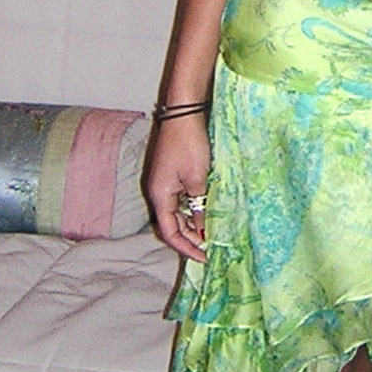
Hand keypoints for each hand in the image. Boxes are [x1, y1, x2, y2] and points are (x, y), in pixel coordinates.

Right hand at [146, 115, 211, 261]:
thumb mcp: (198, 180)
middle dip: (190, 238)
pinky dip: (194, 209)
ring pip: (178, 212)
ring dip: (193, 224)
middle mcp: (158, 192)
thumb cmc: (189, 145)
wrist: (184, 113)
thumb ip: (200, 206)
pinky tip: (209, 212)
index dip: (186, 247)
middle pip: (172, 224)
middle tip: (211, 248)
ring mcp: (165, 182)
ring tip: (212, 233)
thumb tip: (203, 228)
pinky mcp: (173, 174)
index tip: (203, 257)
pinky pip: (182, 200)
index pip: (169, 232)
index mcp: (159, 196)